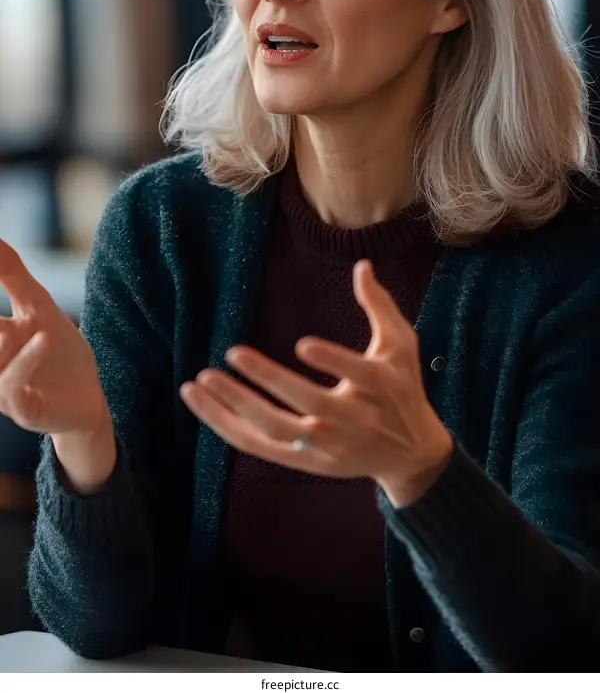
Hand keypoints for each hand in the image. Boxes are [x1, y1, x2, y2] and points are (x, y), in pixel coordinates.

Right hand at [0, 239, 109, 438]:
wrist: (88, 397)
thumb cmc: (59, 352)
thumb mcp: (37, 304)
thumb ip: (11, 274)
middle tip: (3, 324)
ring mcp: (2, 390)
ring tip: (13, 328)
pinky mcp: (23, 409)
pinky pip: (12, 386)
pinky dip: (25, 360)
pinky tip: (42, 338)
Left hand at [180, 259, 452, 507]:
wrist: (412, 455)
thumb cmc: (403, 388)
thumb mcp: (402, 345)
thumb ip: (380, 305)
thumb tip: (361, 265)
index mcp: (380, 386)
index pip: (358, 375)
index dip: (333, 361)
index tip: (302, 344)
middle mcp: (352, 420)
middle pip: (308, 405)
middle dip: (269, 380)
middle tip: (233, 352)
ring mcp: (326, 446)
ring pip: (274, 430)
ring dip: (234, 406)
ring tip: (200, 381)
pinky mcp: (306, 463)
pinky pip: (258, 446)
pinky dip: (226, 426)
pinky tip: (201, 403)